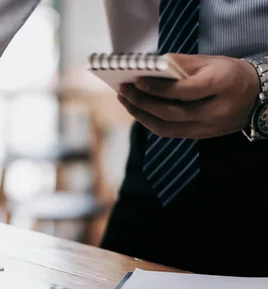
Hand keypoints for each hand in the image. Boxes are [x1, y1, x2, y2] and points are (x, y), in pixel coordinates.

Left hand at [117, 53, 260, 138]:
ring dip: (142, 115)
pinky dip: (151, 122)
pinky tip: (139, 111)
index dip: (159, 89)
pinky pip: (171, 133)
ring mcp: (209, 127)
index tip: (137, 81)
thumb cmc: (230, 73)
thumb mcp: (211, 61)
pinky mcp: (201, 136)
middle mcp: (217, 110)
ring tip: (126, 101)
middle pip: (172, 112)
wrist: (256, 96)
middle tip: (124, 91)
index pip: (185, 91)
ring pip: (168, 127)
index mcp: (223, 85)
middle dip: (143, 103)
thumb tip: (151, 64)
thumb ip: (181, 63)